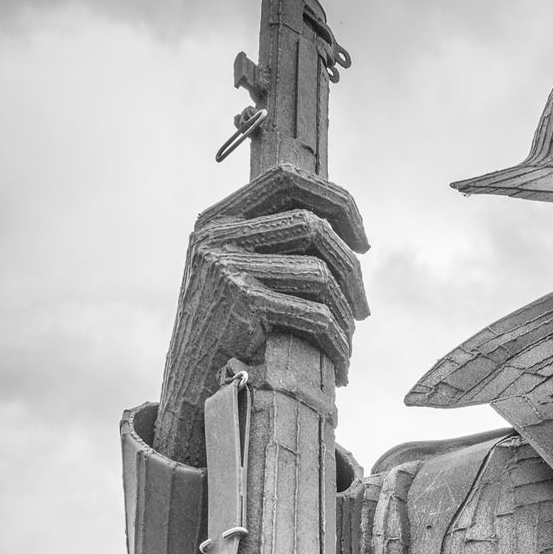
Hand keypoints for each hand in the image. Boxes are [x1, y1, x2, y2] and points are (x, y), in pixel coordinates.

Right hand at [154, 167, 368, 463]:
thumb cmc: (223, 324)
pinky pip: (312, 313)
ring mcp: (228, 265)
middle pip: (313, 227)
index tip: (362, 240)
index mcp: (219, 215)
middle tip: (363, 309)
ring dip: (346, 313)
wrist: (189, 375)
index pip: (287, 178)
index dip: (335, 200)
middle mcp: (219, 232)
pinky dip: (336, 340)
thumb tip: (344, 231)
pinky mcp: (242, 301)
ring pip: (319, 273)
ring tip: (350, 338)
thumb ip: (271, 241)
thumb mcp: (234, 267)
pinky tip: (341, 363)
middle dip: (352, 270)